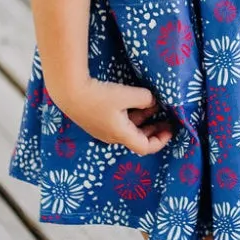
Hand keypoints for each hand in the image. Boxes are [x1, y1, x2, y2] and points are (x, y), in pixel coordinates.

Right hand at [49, 76, 174, 155]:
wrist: (69, 92)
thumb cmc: (99, 96)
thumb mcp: (127, 95)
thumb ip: (145, 99)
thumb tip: (152, 102)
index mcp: (121, 134)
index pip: (145, 147)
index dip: (160, 141)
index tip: (170, 130)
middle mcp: (112, 136)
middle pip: (137, 139)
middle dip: (154, 131)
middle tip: (166, 121)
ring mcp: (103, 130)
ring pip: (128, 129)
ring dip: (143, 120)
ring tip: (154, 107)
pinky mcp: (96, 121)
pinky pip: (119, 123)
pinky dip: (131, 116)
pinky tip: (135, 102)